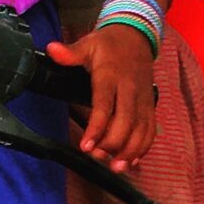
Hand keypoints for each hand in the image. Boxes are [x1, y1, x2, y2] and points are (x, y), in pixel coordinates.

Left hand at [48, 29, 155, 167]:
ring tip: (116, 166)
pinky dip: (144, 147)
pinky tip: (132, 160)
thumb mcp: (88, 44)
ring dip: (130, 150)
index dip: (96, 127)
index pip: (104, 105)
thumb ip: (70, 53)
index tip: (86, 146)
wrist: (137, 36)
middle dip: (112, 144)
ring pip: (141, 129)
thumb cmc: (109, 45)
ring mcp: (142, 99)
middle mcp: (130, 89)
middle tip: (97, 157)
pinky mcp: (150, 105)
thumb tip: (52, 50)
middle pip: (125, 122)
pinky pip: (150, 129)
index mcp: (111, 75)